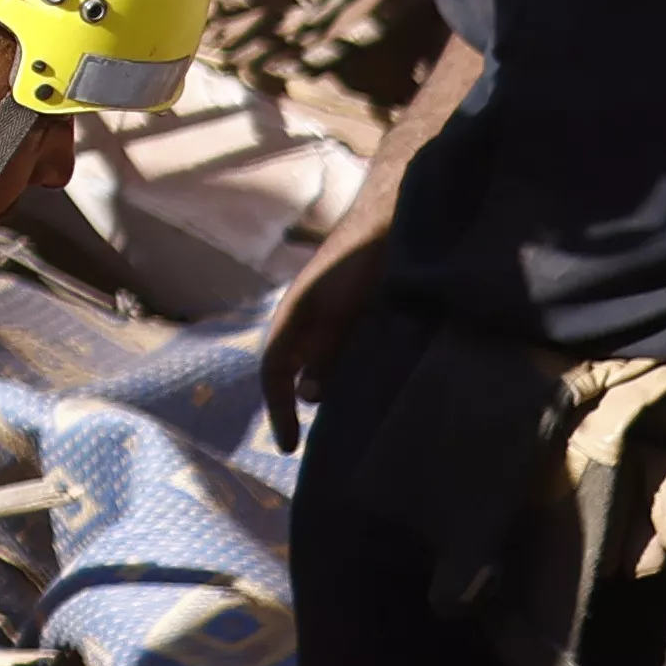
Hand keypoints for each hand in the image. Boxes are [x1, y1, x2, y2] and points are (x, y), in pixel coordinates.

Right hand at [252, 237, 390, 439]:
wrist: (392, 218)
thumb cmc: (361, 264)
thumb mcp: (342, 312)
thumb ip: (325, 352)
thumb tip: (310, 396)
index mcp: (293, 318)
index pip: (273, 373)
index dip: (278, 410)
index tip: (289, 447)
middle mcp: (305, 319)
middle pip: (289, 369)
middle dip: (293, 404)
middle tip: (308, 441)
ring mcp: (329, 313)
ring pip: (315, 360)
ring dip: (321, 389)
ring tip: (339, 422)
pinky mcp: (354, 311)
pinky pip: (339, 351)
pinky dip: (343, 373)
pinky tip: (365, 386)